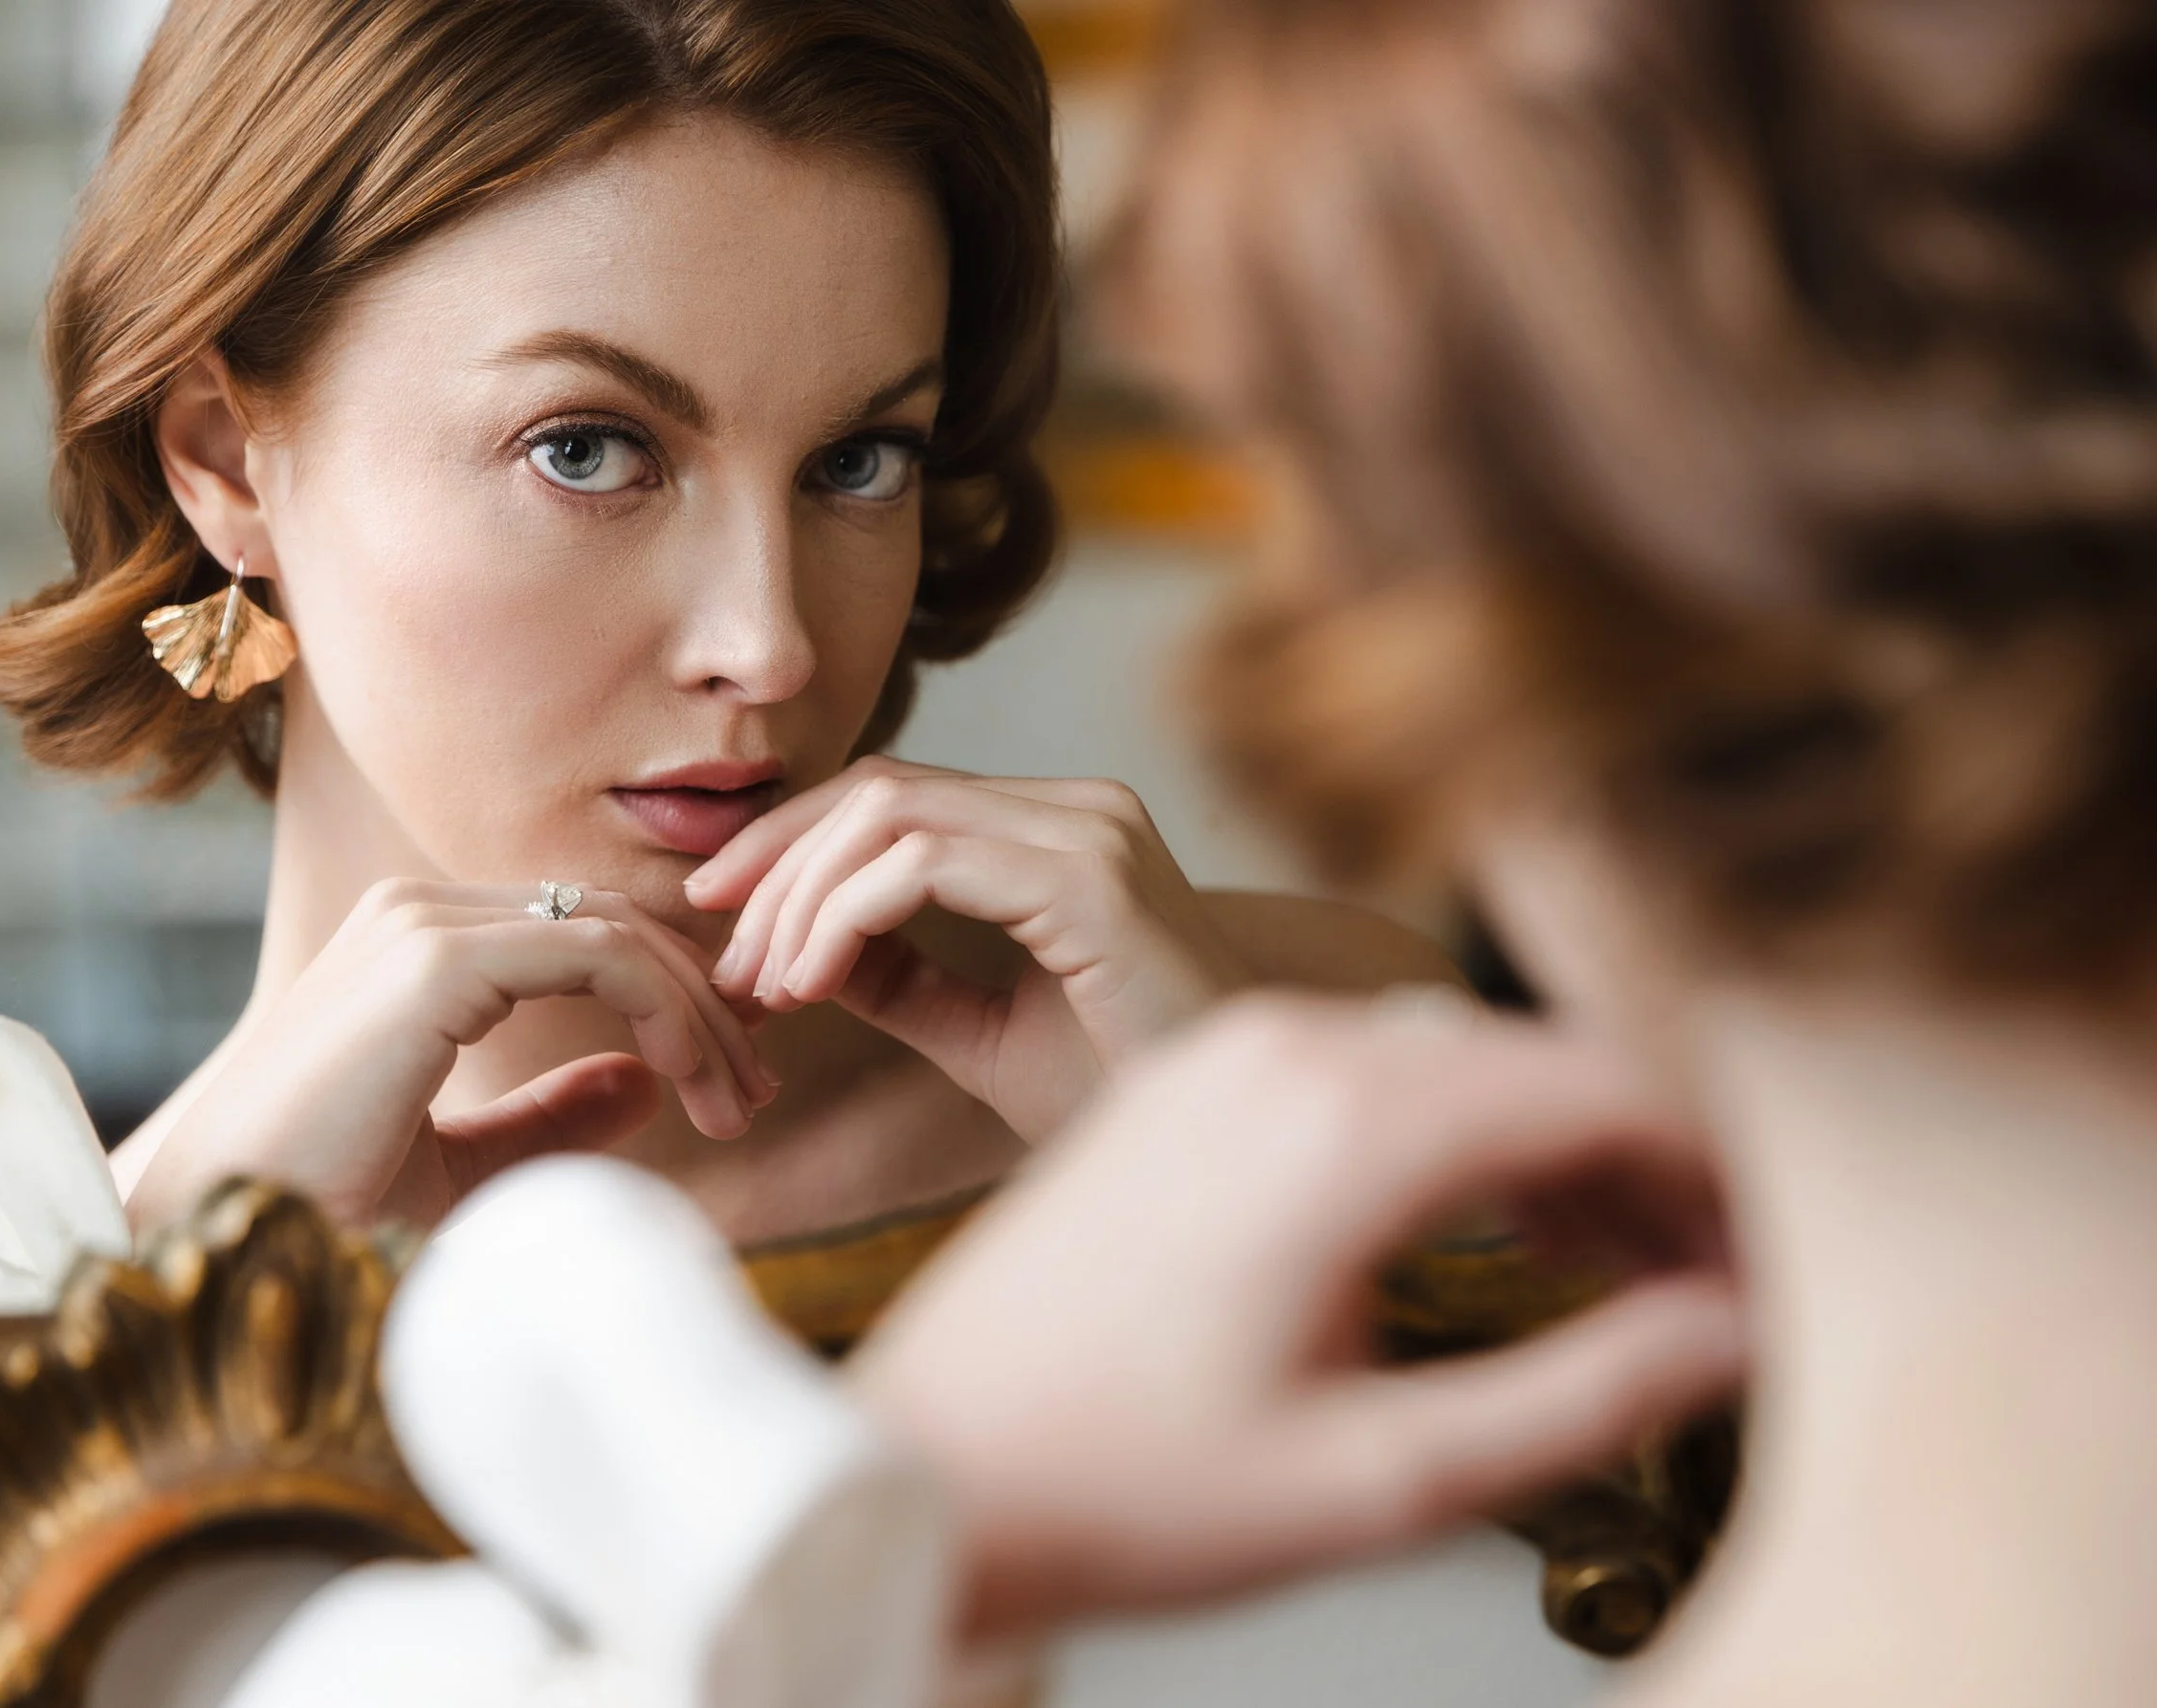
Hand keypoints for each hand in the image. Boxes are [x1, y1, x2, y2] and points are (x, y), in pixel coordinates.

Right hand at [126, 879, 773, 1230]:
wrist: (220, 1244)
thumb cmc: (323, 1212)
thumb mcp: (465, 1164)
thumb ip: (550, 1115)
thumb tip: (648, 1083)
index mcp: (421, 944)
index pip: (586, 932)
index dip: (674, 992)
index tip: (735, 1076)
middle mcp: (421, 912)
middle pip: (615, 920)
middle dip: (703, 998)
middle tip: (759, 1086)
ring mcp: (425, 926)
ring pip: (619, 932)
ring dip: (698, 1012)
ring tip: (744, 1099)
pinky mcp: (435, 962)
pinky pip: (599, 956)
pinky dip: (666, 1010)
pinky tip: (697, 1081)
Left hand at [686, 756, 1248, 1139]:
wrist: (1228, 1158)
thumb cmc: (1123, 1096)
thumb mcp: (981, 1033)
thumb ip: (898, 978)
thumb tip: (796, 948)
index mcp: (1061, 830)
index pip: (894, 795)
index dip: (790, 845)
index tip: (719, 921)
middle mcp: (1080, 809)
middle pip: (877, 789)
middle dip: (775, 867)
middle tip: (726, 968)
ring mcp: (1090, 832)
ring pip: (886, 815)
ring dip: (799, 901)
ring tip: (765, 991)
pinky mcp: (1090, 878)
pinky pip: (920, 864)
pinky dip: (842, 919)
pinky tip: (811, 988)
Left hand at [849, 995, 1744, 1640]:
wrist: (928, 1465)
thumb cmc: (1121, 1486)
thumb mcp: (1382, 1479)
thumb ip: (1584, 1395)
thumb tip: (1737, 1335)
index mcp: (1344, 1123)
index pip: (1607, 1090)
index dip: (1723, 1172)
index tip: (1784, 1255)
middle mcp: (1284, 1046)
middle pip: (1539, 1061)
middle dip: (1652, 1164)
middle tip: (1729, 1284)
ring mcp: (1225, 1053)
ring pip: (1458, 1060)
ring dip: (1557, 1150)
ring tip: (1630, 1276)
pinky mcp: (1188, 1084)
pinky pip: (1370, 1069)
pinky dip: (1458, 1136)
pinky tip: (1495, 1232)